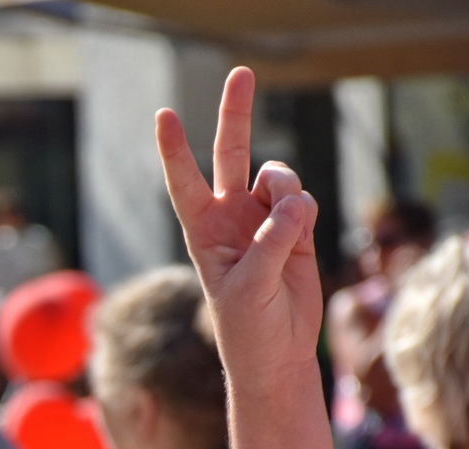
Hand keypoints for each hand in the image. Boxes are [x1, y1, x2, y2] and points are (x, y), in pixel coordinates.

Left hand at [156, 68, 321, 388]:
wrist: (278, 354)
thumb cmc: (248, 328)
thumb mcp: (250, 288)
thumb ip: (271, 241)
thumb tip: (296, 202)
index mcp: (203, 231)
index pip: (185, 181)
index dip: (175, 149)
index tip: (163, 114)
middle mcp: (231, 217)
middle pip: (231, 153)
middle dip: (236, 114)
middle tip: (241, 73)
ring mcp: (264, 219)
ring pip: (279, 176)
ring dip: (286, 192)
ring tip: (287, 227)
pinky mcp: (296, 228)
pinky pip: (303, 198)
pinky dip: (305, 211)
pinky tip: (300, 235)